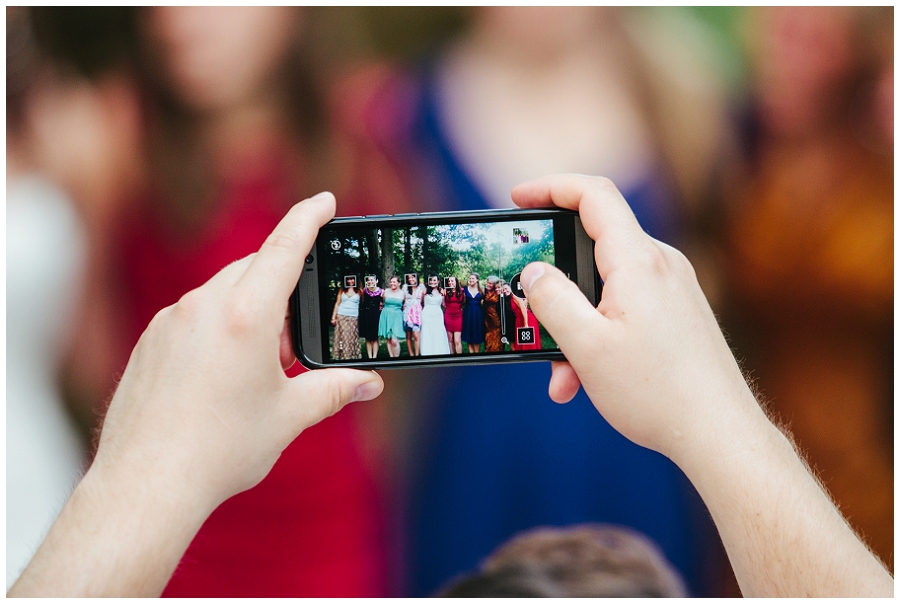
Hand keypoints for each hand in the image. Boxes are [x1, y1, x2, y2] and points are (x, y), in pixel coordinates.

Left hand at [92, 192, 382, 509]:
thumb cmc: (221, 450)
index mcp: (246, 315)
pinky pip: (194, 315)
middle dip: (283, 289)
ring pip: (223, 292)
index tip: (324, 200)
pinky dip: (219, 327)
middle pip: (254, 270)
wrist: (146, 484)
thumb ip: (335, 390)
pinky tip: (224, 375)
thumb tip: (370, 383)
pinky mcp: (151, 341)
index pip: (284, 247)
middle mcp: (204, 306)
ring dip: (251, 311)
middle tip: (296, 344)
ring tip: (262, 367)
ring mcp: (171, 321)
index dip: (308, 218)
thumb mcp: (289, 416)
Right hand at [513, 175, 758, 463]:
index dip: (551, 187)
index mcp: (639, 261)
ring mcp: (673, 288)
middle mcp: (661, 264)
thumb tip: (534, 271)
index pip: (593, 195)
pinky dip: (598, 334)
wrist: (720, 433)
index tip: (517, 198)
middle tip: (528, 316)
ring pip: (605, 287)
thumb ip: (552, 301)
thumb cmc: (657, 392)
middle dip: (554, 285)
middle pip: (593, 247)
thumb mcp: (587, 348)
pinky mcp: (678, 312)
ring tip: (562, 375)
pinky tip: (587, 380)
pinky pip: (625, 307)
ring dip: (574, 323)